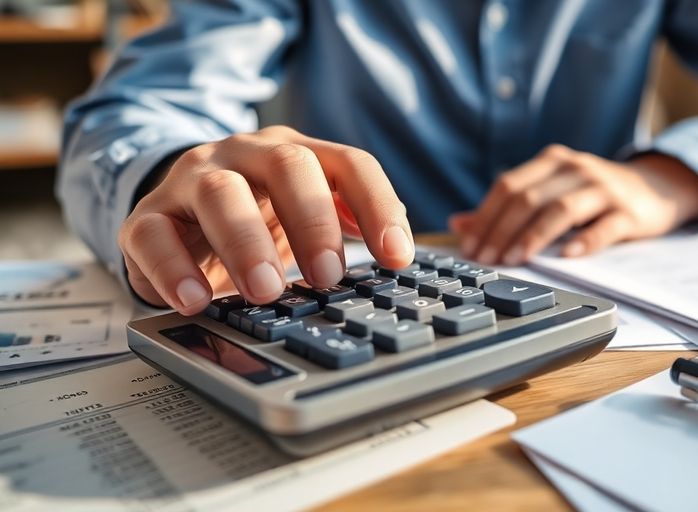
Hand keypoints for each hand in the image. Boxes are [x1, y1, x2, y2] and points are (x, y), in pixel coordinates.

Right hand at [120, 125, 413, 314]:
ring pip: (219, 194)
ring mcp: (193, 180)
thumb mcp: (307, 216)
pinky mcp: (147, 216)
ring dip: (247, 244)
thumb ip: (348, 226)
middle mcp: (247, 155)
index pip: (349, 163)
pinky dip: (173, 270)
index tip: (397, 257)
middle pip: (287, 165)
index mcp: (297, 152)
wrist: (180, 213)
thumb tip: (396, 253)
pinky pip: (152, 234)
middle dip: (313, 221)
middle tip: (328, 276)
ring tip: (267, 292)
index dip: (377, 206)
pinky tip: (195, 302)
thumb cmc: (260, 217)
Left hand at [450, 145, 697, 264]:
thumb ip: (508, 208)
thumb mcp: (552, 193)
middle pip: (529, 198)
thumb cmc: (593, 195)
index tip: (470, 246)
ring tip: (515, 260)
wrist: (655, 188)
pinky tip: (566, 257)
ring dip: (533, 237)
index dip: (485, 216)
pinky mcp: (628, 212)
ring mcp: (604, 189)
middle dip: (502, 231)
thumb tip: (459, 223)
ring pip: (561, 210)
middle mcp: (576, 169)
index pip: (509, 186)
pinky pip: (603, 228)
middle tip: (486, 260)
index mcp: (552, 161)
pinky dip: (584, 242)